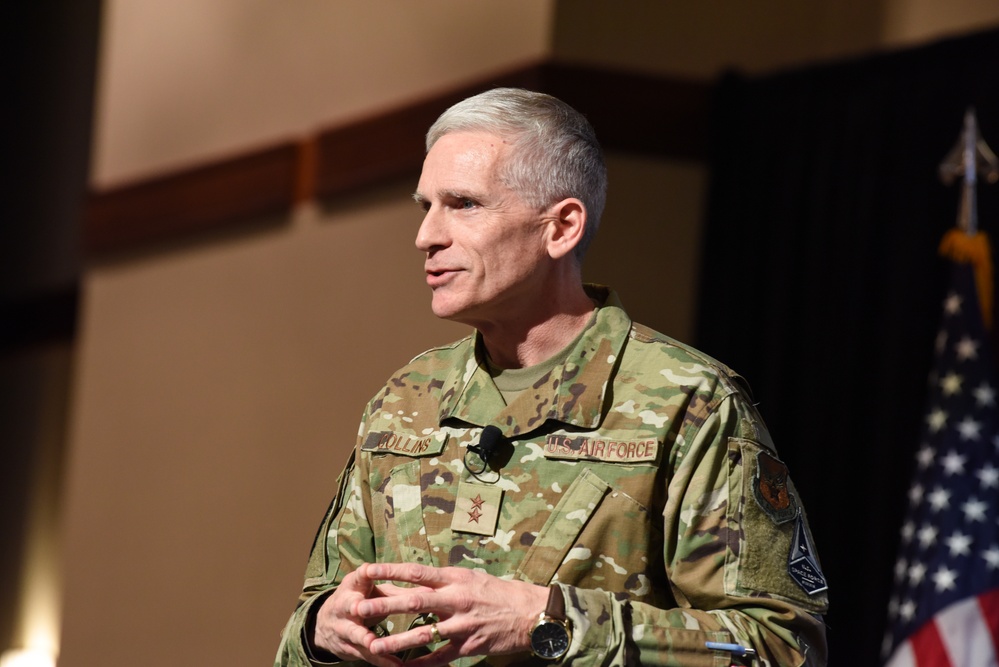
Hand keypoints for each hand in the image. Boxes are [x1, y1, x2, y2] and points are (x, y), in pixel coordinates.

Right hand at [312, 563, 404, 666]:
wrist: (326, 624)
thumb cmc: (361, 600)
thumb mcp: (373, 592)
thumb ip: (399, 591)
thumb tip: (432, 590)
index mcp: (354, 586)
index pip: (358, 576)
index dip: (364, 573)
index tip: (370, 569)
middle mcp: (345, 605)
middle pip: (350, 605)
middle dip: (357, 607)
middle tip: (361, 609)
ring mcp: (343, 627)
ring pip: (355, 633)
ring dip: (364, 638)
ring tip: (374, 644)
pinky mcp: (348, 647)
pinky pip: (365, 654)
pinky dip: (380, 660)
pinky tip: (396, 666)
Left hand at [358, 562, 548, 665]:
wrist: (531, 614)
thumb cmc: (501, 593)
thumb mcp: (474, 578)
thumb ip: (447, 580)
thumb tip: (420, 578)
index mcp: (456, 579)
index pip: (418, 572)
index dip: (391, 571)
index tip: (368, 570)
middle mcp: (457, 600)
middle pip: (415, 602)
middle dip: (385, 605)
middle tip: (360, 608)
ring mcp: (462, 625)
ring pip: (424, 634)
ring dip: (397, 641)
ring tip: (374, 646)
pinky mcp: (469, 646)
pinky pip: (440, 658)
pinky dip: (421, 665)